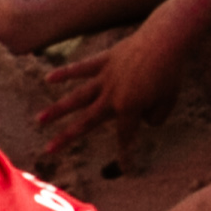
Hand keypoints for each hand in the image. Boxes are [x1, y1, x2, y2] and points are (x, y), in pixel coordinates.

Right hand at [35, 24, 183, 150]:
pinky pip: (82, 68)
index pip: (125, 136)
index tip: (125, 170)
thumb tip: (144, 119)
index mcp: (128, 108)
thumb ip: (155, 116)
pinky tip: (48, 79)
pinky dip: (65, 73)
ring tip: (40, 120)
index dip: (126, 154)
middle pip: (85, 121)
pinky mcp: (104, 61)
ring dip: (57, 109)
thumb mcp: (168, 101)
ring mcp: (105, 78)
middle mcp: (111, 96)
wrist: (165, 41)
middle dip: (66, 136)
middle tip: (48, 149)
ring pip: (77, 97)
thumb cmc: (170, 73)